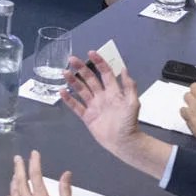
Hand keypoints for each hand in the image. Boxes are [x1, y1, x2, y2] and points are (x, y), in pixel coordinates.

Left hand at [3, 152, 74, 195]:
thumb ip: (65, 190)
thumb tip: (67, 174)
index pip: (36, 175)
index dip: (34, 162)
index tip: (34, 154)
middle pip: (21, 181)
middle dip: (19, 168)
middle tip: (17, 159)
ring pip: (13, 193)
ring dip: (13, 182)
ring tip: (15, 175)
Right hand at [61, 55, 170, 179]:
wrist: (124, 142)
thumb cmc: (129, 122)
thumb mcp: (132, 102)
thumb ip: (129, 86)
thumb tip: (124, 69)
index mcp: (113, 91)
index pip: (105, 73)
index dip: (99, 62)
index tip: (91, 53)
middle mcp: (102, 96)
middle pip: (90, 79)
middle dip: (81, 68)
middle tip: (72, 59)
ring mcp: (94, 106)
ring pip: (81, 90)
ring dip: (73, 81)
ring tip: (64, 72)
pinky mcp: (87, 117)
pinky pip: (76, 106)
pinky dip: (69, 99)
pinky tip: (62, 92)